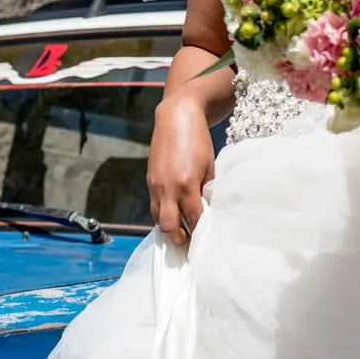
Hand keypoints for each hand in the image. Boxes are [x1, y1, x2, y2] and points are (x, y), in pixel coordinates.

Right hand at [148, 94, 214, 246]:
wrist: (176, 117)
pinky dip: (163, 213)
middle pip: (169, 226)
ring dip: (169, 227)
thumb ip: (207, 190)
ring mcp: (155, 184)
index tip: (208, 239)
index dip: (201, 232)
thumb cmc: (198, 139)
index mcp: (186, 184)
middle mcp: (168, 188)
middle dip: (180, 238)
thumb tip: (208, 209)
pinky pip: (154, 205)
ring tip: (182, 231)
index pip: (194, 219)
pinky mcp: (150, 180)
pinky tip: (173, 213)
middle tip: (191, 241)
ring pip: (157, 218)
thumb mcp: (209, 165)